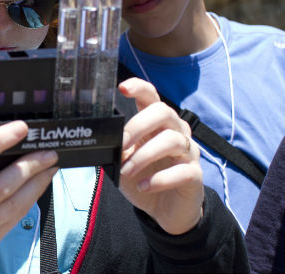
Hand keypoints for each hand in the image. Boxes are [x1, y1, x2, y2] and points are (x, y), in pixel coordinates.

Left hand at [118, 78, 203, 234]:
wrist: (166, 210)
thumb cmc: (144, 178)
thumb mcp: (123, 163)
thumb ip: (115, 149)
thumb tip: (103, 141)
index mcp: (156, 123)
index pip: (151, 96)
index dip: (139, 87)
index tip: (122, 88)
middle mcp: (176, 131)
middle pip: (164, 112)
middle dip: (138, 126)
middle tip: (122, 145)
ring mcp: (188, 152)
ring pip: (173, 141)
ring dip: (144, 156)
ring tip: (127, 172)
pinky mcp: (194, 175)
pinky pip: (183, 171)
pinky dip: (159, 179)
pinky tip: (143, 186)